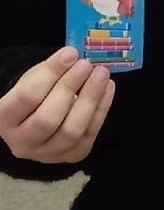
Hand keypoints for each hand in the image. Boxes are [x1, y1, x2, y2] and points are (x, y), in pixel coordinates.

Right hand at [0, 47, 114, 163]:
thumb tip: (73, 55)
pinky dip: (102, 108)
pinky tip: (108, 87)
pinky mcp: (72, 156)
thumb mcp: (35, 79)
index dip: (51, 74)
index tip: (70, 53)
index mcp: (4, 119)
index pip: (27, 97)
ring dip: (90, 99)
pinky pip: (90, 134)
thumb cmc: (37, 94)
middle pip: (47, 120)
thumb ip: (51, 70)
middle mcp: (21, 142)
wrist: (40, 118)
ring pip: (71, 131)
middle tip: (86, 65)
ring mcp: (47, 154)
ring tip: (101, 74)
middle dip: (69, 88)